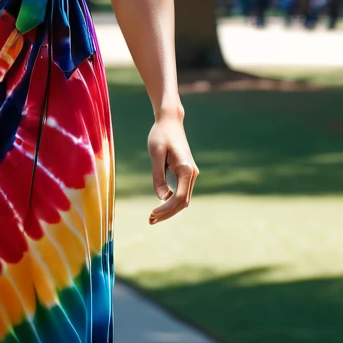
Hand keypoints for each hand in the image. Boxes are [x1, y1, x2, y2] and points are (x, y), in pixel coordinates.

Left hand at [147, 110, 198, 224]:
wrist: (170, 121)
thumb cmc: (160, 135)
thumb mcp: (155, 154)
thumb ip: (158, 176)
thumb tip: (161, 198)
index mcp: (186, 168)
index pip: (178, 197)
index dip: (165, 209)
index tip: (151, 213)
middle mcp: (192, 173)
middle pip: (182, 202)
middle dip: (167, 214)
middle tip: (150, 221)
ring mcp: (191, 174)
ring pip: (183, 200)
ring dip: (169, 210)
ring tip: (152, 218)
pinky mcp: (186, 173)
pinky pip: (181, 193)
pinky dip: (171, 202)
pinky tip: (159, 208)